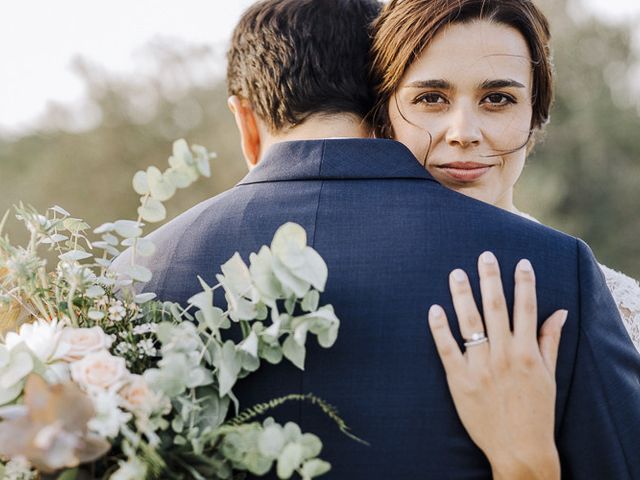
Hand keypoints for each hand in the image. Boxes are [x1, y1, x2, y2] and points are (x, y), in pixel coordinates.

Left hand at [428, 252, 566, 479]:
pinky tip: (434, 309)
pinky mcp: (460, 380)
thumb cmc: (536, 411)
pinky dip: (440, 329)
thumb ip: (549, 341)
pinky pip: (447, 349)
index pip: (526, 309)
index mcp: (527, 353)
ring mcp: (480, 367)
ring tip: (456, 273)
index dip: (524, 283)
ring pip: (470, 324)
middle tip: (484, 255)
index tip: (521, 261)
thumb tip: (559, 312)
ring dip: (463, 296)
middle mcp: (504, 355)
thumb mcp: (549, 376)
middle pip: (496, 309)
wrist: (519, 449)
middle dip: (490, 279)